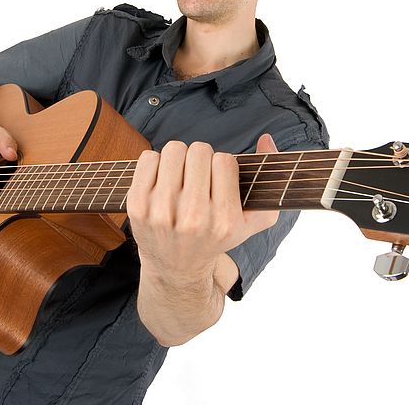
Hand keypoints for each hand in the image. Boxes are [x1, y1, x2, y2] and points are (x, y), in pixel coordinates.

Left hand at [127, 134, 279, 281]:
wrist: (176, 268)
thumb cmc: (216, 238)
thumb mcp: (252, 221)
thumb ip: (271, 182)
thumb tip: (266, 138)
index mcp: (225, 221)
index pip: (225, 160)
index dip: (222, 166)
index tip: (217, 180)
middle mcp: (194, 218)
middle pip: (199, 151)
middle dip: (200, 159)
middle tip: (198, 177)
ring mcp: (162, 212)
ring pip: (174, 150)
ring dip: (179, 159)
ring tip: (180, 177)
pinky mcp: (137, 207)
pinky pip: (147, 158)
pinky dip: (156, 163)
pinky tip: (162, 181)